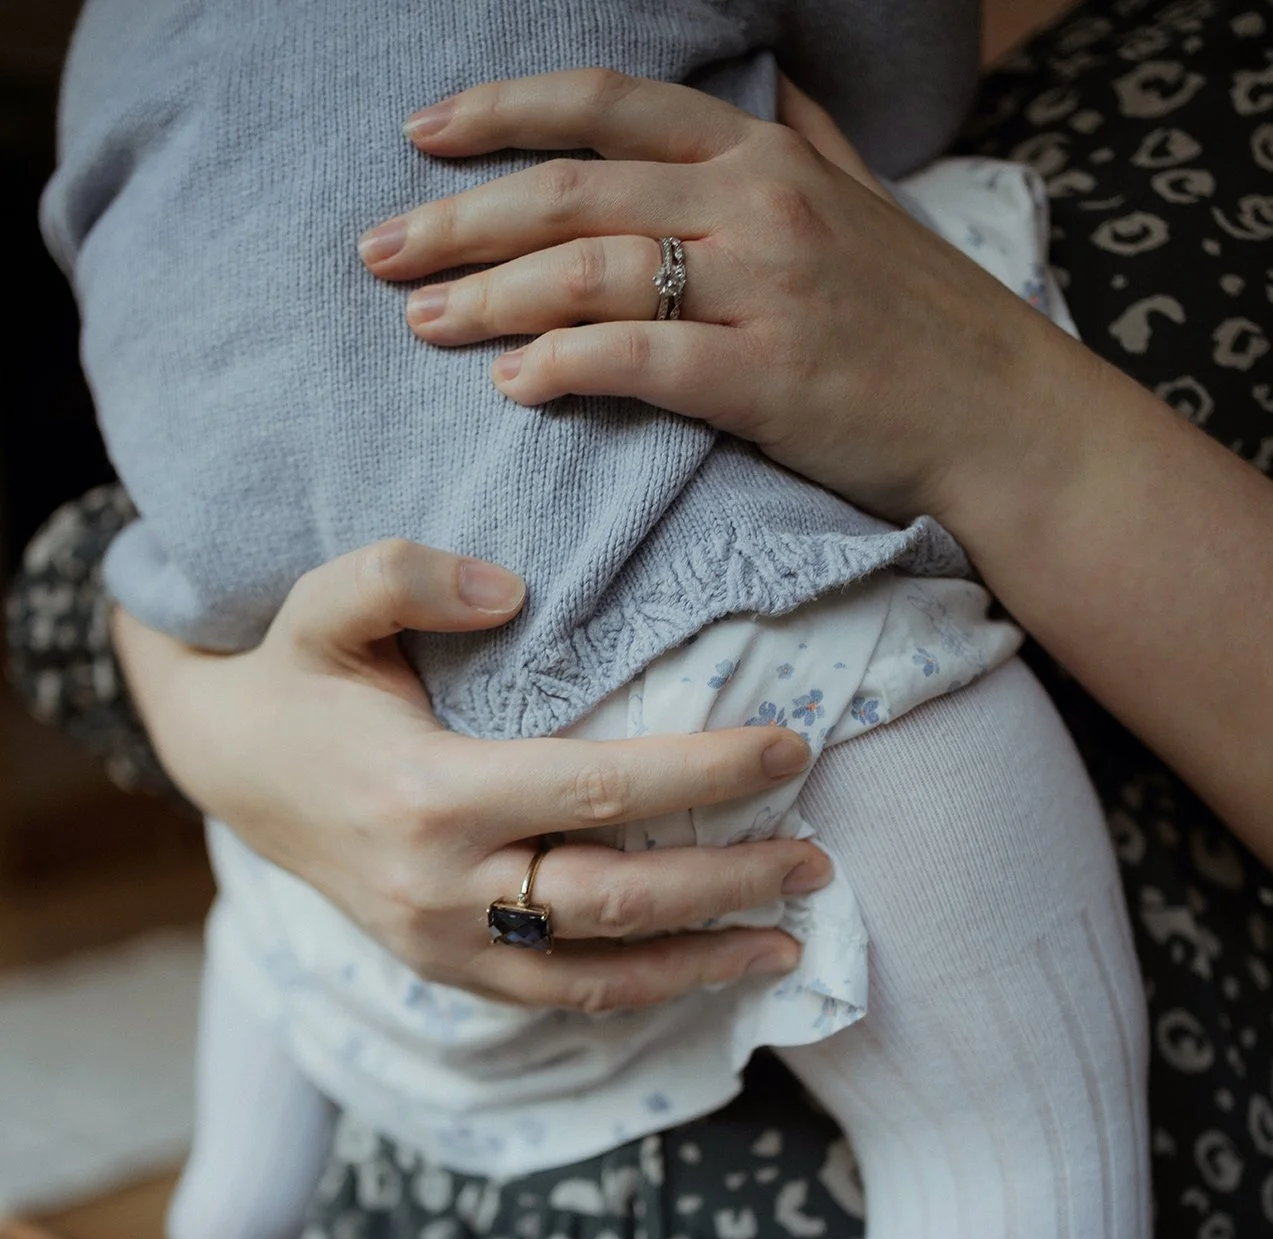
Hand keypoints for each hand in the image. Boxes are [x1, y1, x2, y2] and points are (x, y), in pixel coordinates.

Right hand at [114, 539, 826, 1010]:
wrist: (231, 767)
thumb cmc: (300, 675)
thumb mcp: (326, 601)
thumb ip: (405, 574)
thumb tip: (511, 589)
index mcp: (429, 794)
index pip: (598, 790)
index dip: (705, 773)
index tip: (790, 747)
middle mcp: (440, 887)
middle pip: (617, 898)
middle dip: (729, 880)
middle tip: (817, 857)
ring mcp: (441, 944)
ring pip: (596, 974)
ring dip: (700, 962)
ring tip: (786, 942)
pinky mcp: (444, 970)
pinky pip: (557, 996)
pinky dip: (639, 991)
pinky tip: (703, 971)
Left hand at [358, 69, 1065, 529]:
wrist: (1005, 415)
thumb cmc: (921, 320)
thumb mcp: (863, 199)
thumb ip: (800, 140)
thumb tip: (763, 87)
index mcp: (761, 154)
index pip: (607, 107)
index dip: (502, 111)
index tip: (422, 134)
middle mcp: (754, 203)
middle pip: (570, 191)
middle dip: (459, 216)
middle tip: (379, 249)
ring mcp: (762, 289)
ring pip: (588, 273)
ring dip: (489, 297)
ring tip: (420, 322)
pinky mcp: (767, 378)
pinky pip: (637, 360)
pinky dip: (562, 366)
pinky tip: (510, 384)